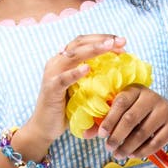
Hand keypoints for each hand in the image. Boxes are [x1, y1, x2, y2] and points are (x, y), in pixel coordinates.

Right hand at [15, 33, 126, 161]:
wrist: (45, 128)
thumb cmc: (67, 110)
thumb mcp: (83, 91)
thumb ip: (95, 81)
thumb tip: (122, 78)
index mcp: (65, 60)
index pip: (84, 42)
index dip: (103, 39)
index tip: (122, 42)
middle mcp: (57, 62)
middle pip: (80, 43)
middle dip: (102, 40)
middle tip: (121, 41)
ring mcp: (52, 74)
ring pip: (73, 55)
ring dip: (93, 49)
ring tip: (109, 47)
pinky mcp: (51, 89)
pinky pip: (63, 78)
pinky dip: (75, 72)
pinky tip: (88, 69)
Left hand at [98, 86, 167, 160]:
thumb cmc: (140, 114)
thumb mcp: (125, 112)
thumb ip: (105, 121)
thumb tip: (85, 134)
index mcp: (135, 90)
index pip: (121, 103)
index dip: (109, 120)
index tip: (100, 135)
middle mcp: (151, 97)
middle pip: (131, 119)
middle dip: (117, 136)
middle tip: (108, 148)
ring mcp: (164, 111)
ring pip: (142, 133)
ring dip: (127, 147)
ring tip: (118, 155)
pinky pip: (155, 143)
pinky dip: (142, 151)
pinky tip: (132, 155)